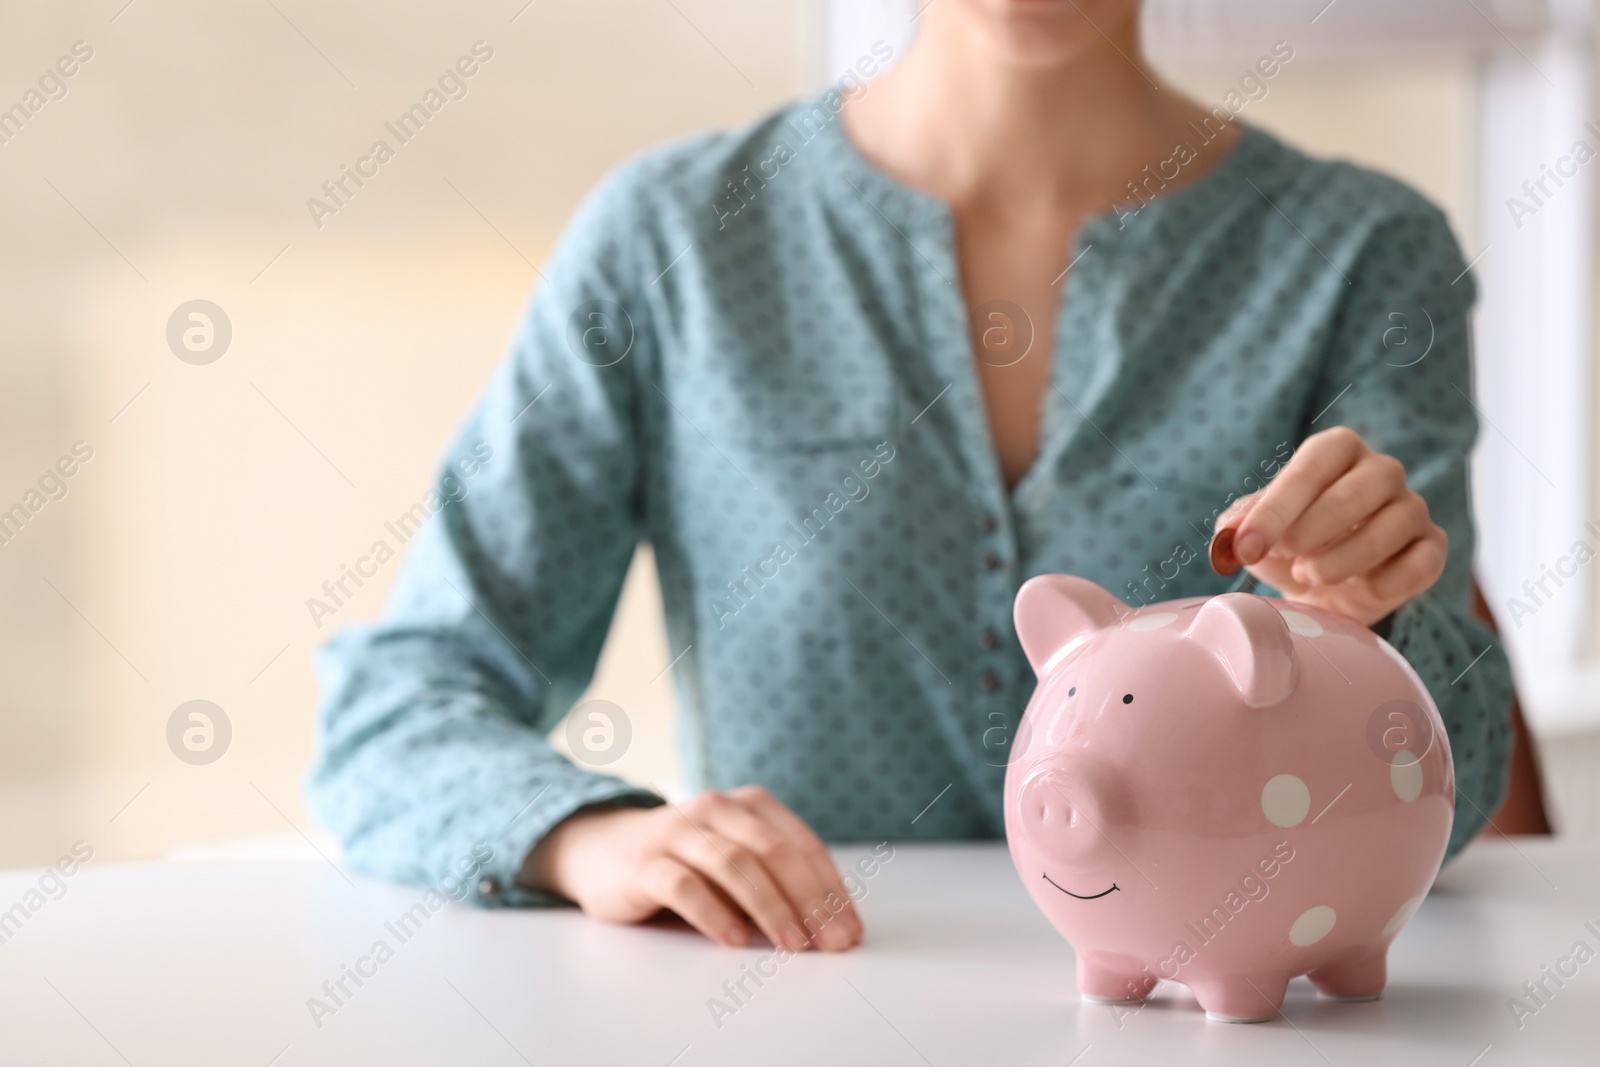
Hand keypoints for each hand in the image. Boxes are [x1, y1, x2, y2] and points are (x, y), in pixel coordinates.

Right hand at [522, 786, 863, 950]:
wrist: (601, 850)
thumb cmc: (684, 861)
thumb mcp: (734, 859)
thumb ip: (774, 879)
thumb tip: (830, 925)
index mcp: (748, 805)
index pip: (800, 844)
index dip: (830, 887)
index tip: (848, 929)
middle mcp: (715, 809)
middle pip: (773, 851)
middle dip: (809, 899)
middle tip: (830, 942)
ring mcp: (677, 831)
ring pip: (733, 864)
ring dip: (770, 907)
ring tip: (792, 944)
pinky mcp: (644, 862)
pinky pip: (684, 886)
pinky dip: (714, 913)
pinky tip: (735, 940)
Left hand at [1219, 426, 1446, 626]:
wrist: (1325, 592)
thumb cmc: (1289, 547)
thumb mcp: (1257, 532)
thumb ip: (1241, 524)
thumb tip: (1229, 531)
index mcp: (1336, 450)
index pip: (1310, 467)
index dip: (1275, 509)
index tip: (1246, 546)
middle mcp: (1382, 471)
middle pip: (1354, 493)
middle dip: (1309, 532)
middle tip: (1284, 557)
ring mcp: (1413, 508)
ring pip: (1388, 529)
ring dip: (1341, 562)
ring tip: (1309, 574)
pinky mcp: (1432, 548)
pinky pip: (1419, 565)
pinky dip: (1383, 585)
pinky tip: (1357, 591)